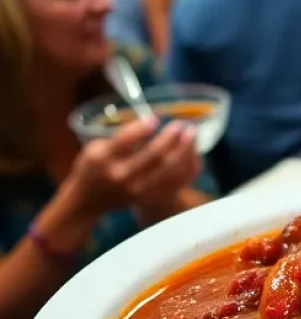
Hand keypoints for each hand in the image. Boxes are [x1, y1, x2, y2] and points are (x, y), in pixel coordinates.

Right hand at [67, 117, 201, 217]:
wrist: (90, 200)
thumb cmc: (94, 167)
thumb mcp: (95, 147)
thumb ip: (121, 136)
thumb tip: (152, 121)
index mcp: (103, 159)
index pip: (126, 141)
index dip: (143, 128)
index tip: (155, 118)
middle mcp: (122, 176)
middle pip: (153, 156)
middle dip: (170, 138)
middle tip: (180, 124)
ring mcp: (139, 190)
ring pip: (170, 170)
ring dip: (185, 150)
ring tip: (191, 133)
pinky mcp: (151, 198)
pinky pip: (178, 182)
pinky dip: (189, 166)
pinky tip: (192, 152)